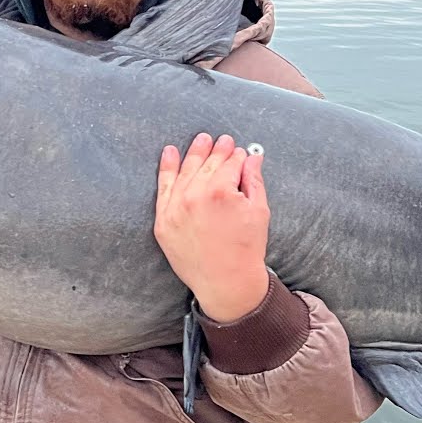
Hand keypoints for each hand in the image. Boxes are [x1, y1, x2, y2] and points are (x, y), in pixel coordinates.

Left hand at [154, 133, 270, 322]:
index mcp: (220, 192)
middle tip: (222, 140)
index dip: (237, 157)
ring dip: (194, 153)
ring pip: (185, 172)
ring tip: (201, 140)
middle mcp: (194, 196)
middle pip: (206, 165)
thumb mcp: (258, 210)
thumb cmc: (247, 248)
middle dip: (217, 150)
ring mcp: (175, 209)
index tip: (239, 152)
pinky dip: (166, 168)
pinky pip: (163, 189)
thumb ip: (253, 179)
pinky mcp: (163, 222)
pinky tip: (170, 152)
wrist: (227, 282)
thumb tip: (252, 157)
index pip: (229, 165)